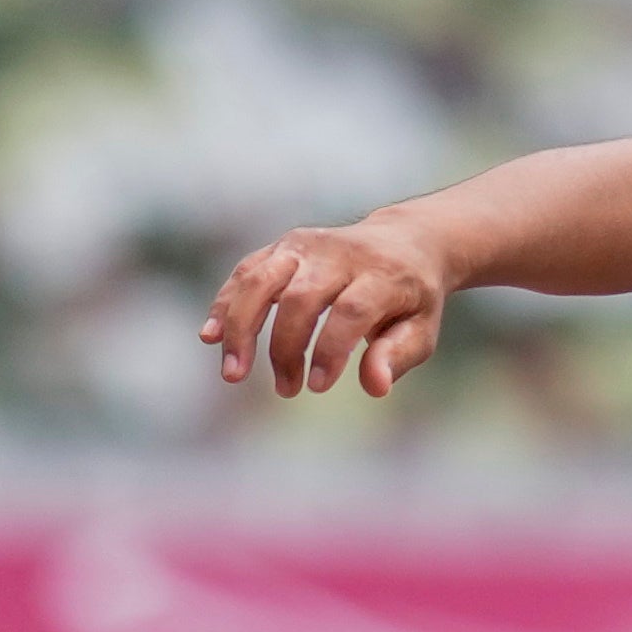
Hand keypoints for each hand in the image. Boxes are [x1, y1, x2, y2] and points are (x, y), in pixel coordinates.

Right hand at [204, 216, 452, 398]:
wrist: (405, 242)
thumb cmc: (412, 299)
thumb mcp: (421, 329)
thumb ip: (398, 355)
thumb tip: (374, 387)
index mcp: (381, 274)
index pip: (350, 311)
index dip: (330, 349)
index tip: (318, 386)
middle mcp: (338, 254)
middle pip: (299, 297)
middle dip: (284, 347)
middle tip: (286, 389)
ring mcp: (306, 246)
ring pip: (261, 279)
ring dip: (240, 327)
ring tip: (232, 372)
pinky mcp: (283, 246)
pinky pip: (246, 272)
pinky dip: (225, 303)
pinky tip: (210, 336)